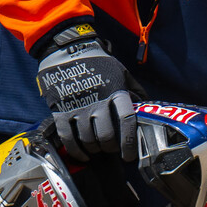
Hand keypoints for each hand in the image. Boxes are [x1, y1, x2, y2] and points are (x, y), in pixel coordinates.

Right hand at [33, 23, 138, 159]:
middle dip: (111, 147)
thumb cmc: (99, 64)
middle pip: (106, 135)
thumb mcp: (121, 73)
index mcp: (116, 92)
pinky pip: (68, 138)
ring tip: (98, 149)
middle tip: (113, 149)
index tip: (130, 154)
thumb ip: (134, 91)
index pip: (126, 121)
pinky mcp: (60, 111)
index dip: (130, 141)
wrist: (66, 51)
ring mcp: (77, 107)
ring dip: (95, 149)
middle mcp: (97, 102)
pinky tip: (82, 155)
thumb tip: (146, 108)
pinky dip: (76, 150)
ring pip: (88, 139)